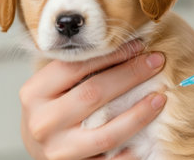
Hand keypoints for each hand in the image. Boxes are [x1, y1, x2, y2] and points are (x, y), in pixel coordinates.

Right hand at [20, 40, 166, 158]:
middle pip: (94, 93)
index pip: (75, 66)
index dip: (110, 54)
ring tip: (159, 97)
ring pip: (107, 132)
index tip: (138, 45)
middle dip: (131, 75)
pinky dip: (134, 148)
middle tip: (156, 61)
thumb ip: (77, 68)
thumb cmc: (51, 108)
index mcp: (34, 92)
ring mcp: (59, 150)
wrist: (38, 145)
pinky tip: (151, 134)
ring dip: (139, 113)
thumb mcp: (53, 85)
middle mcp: (43, 122)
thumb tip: (126, 46)